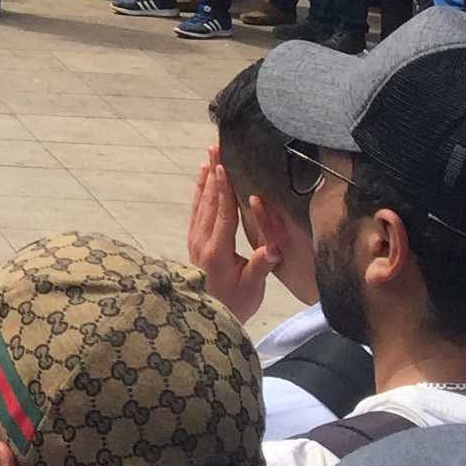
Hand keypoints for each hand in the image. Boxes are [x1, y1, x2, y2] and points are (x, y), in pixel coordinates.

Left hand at [187, 145, 276, 323]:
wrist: (205, 316)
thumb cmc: (234, 304)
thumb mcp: (252, 288)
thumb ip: (260, 266)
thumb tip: (272, 249)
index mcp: (217, 250)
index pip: (222, 213)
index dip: (223, 189)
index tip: (223, 166)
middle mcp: (202, 241)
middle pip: (208, 201)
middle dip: (213, 174)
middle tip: (215, 149)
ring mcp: (195, 240)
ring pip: (200, 204)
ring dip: (205, 180)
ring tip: (209, 157)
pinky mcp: (193, 242)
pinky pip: (195, 211)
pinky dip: (199, 193)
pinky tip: (202, 180)